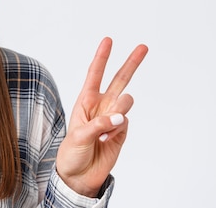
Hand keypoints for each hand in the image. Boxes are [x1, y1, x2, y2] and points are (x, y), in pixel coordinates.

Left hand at [56, 37, 147, 196]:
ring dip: (118, 111)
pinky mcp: (122, 131)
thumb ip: (98, 124)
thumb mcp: (78, 136)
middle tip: (143, 47)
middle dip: (131, 63)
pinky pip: (126, 123)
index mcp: (85, 100)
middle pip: (119, 80)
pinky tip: (106, 140)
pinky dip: (117, 131)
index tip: (108, 40)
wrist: (79, 175)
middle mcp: (101, 105)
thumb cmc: (72, 152)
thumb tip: (119, 117)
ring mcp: (113, 117)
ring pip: (126, 102)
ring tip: (105, 129)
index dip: (102, 57)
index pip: (94, 75)